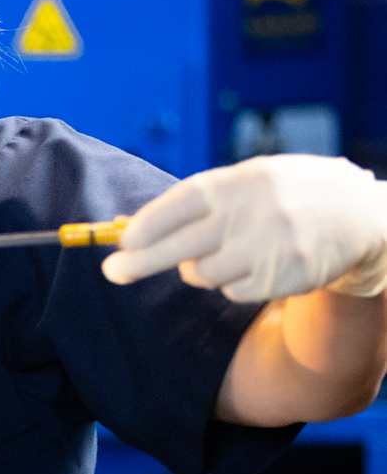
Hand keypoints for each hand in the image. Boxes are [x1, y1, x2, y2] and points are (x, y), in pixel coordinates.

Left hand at [102, 155, 386, 302]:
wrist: (361, 214)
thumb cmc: (286, 194)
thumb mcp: (248, 181)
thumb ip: (198, 202)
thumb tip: (129, 226)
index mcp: (239, 183)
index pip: (180, 206)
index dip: (146, 226)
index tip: (120, 241)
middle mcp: (253, 216)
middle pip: (180, 247)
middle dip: (139, 262)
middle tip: (112, 272)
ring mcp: (270, 249)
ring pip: (203, 274)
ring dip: (198, 269)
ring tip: (223, 251)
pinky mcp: (286, 278)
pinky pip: (232, 292)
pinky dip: (230, 283)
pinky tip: (252, 265)